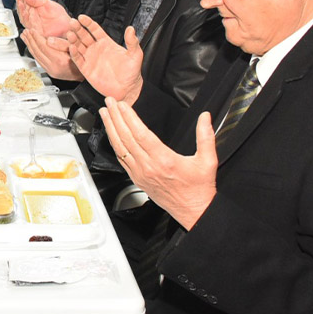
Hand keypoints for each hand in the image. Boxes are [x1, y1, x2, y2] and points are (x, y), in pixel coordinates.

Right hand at [15, 0, 73, 37]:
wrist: (67, 23)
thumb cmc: (58, 14)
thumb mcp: (46, 3)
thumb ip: (35, 0)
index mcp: (33, 11)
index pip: (24, 6)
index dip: (21, 1)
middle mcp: (32, 19)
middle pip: (22, 14)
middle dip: (20, 7)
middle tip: (19, 0)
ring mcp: (34, 26)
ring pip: (25, 21)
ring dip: (22, 13)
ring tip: (21, 6)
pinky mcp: (38, 33)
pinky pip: (31, 29)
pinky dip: (28, 23)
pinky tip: (26, 16)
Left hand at [21, 28, 82, 80]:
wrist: (85, 76)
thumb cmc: (83, 61)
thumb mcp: (76, 49)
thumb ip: (62, 44)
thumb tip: (49, 39)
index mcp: (59, 60)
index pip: (43, 47)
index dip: (36, 37)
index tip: (32, 30)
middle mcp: (53, 67)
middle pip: (37, 51)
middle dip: (30, 40)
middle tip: (25, 32)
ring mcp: (50, 70)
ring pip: (36, 56)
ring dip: (29, 46)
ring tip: (25, 37)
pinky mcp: (49, 72)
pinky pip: (38, 60)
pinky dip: (33, 52)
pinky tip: (31, 47)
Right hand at [67, 20, 143, 103]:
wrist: (128, 89)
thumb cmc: (132, 73)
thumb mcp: (135, 55)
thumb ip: (132, 41)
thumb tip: (131, 29)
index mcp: (106, 43)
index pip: (95, 30)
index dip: (88, 23)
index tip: (82, 17)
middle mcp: (96, 49)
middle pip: (84, 36)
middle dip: (77, 28)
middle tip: (72, 22)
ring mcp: (90, 58)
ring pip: (78, 46)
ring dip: (73, 40)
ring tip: (70, 34)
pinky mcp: (86, 69)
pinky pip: (78, 60)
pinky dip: (73, 53)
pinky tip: (72, 47)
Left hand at [100, 100, 217, 229]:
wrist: (194, 211)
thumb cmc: (199, 188)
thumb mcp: (208, 161)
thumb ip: (206, 136)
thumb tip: (205, 116)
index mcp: (164, 160)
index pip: (141, 134)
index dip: (129, 118)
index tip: (121, 105)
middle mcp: (149, 167)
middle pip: (126, 138)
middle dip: (115, 117)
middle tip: (108, 102)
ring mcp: (140, 174)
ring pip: (120, 148)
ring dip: (110, 129)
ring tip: (104, 114)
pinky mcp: (137, 179)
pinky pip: (121, 159)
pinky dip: (114, 144)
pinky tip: (111, 134)